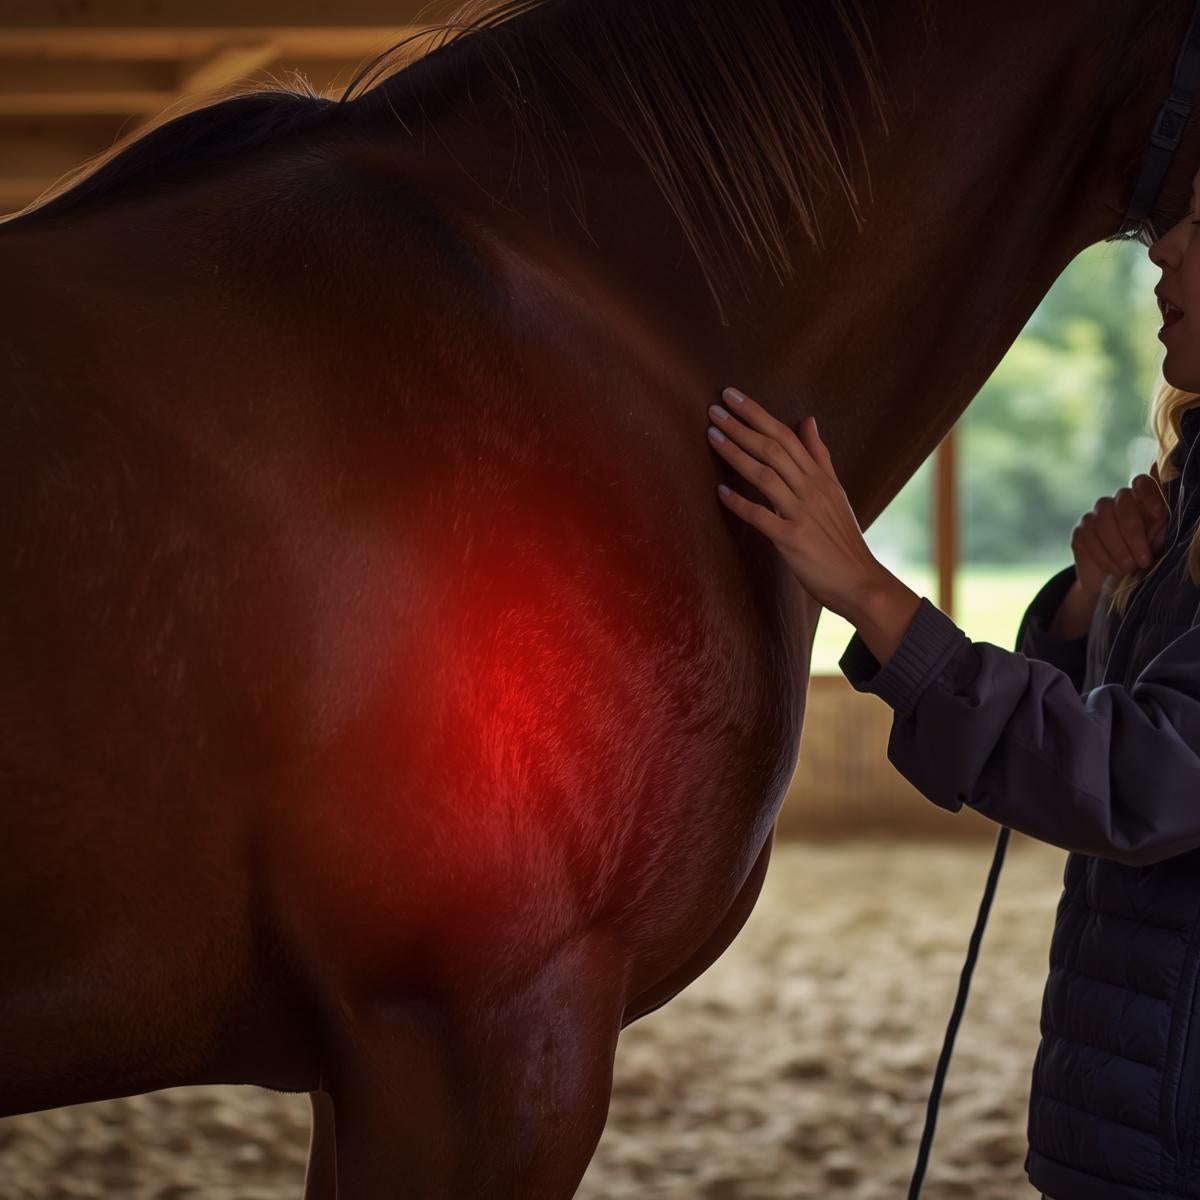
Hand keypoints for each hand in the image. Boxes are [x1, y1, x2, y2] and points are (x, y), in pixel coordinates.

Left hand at [706, 387, 884, 617]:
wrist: (861, 582)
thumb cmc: (843, 539)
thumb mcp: (836, 492)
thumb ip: (820, 457)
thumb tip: (808, 420)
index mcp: (821, 477)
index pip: (786, 435)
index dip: (758, 414)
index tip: (732, 395)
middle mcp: (812, 490)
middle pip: (773, 448)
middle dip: (742, 425)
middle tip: (714, 407)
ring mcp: (803, 514)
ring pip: (766, 475)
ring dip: (737, 454)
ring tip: (712, 436)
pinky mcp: (793, 540)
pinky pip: (762, 517)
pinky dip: (741, 504)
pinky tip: (720, 493)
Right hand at [1070, 462, 1170, 598]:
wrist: (1111, 580)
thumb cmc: (1140, 557)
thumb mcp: (1156, 545)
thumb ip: (1159, 535)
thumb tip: (1157, 537)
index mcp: (1141, 501)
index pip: (1142, 483)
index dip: (1149, 495)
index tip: (1158, 515)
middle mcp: (1116, 502)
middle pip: (1123, 504)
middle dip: (1134, 534)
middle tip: (1143, 560)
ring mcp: (1095, 515)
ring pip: (1104, 522)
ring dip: (1119, 549)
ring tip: (1129, 568)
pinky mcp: (1080, 531)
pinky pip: (1089, 539)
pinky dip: (1104, 557)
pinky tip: (1115, 570)